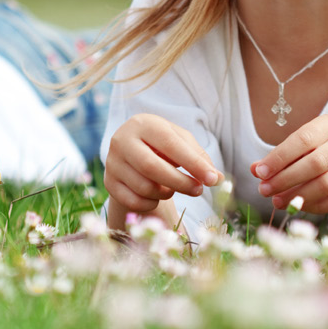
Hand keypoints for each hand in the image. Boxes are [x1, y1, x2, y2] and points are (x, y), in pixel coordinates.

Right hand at [104, 113, 222, 221]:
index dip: (193, 164)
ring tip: (172, 187)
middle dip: (180, 183)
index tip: (213, 179)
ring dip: (166, 193)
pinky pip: (134, 201)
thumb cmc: (162, 144)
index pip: (171, 145)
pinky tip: (156, 196)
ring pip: (144, 187)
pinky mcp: (109, 182)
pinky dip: (151, 204)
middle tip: (199, 190)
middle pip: (152, 168)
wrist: (131, 150)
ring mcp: (112, 162)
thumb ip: (200, 158)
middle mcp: (122, 140)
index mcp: (144, 124)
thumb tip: (219, 179)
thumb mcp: (181, 142)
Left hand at [251, 114, 327, 223]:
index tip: (260, 172)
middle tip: (265, 190)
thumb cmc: (323, 149)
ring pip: (326, 184)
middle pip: (315, 163)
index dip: (280, 157)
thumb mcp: (304, 144)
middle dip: (286, 179)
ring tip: (277, 201)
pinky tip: (298, 206)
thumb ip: (281, 156)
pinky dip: (315, 206)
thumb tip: (255, 169)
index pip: (303, 139)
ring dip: (298, 196)